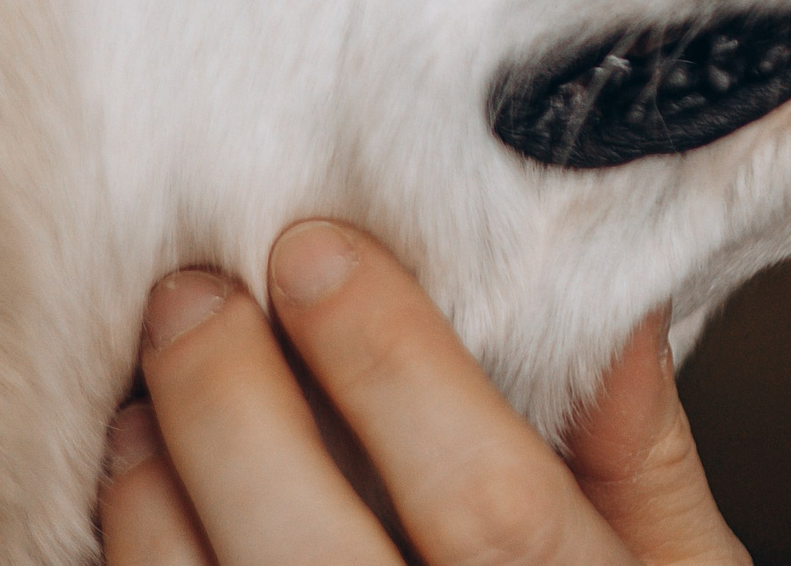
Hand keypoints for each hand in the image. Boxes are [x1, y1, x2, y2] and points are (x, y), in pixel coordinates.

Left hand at [97, 221, 750, 565]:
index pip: (487, 497)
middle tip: (196, 296)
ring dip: (155, 499)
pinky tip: (143, 511)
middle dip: (233, 406)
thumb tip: (614, 307)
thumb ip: (647, 463)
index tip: (320, 254)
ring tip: (147, 399)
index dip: (392, 365)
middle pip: (312, 554)